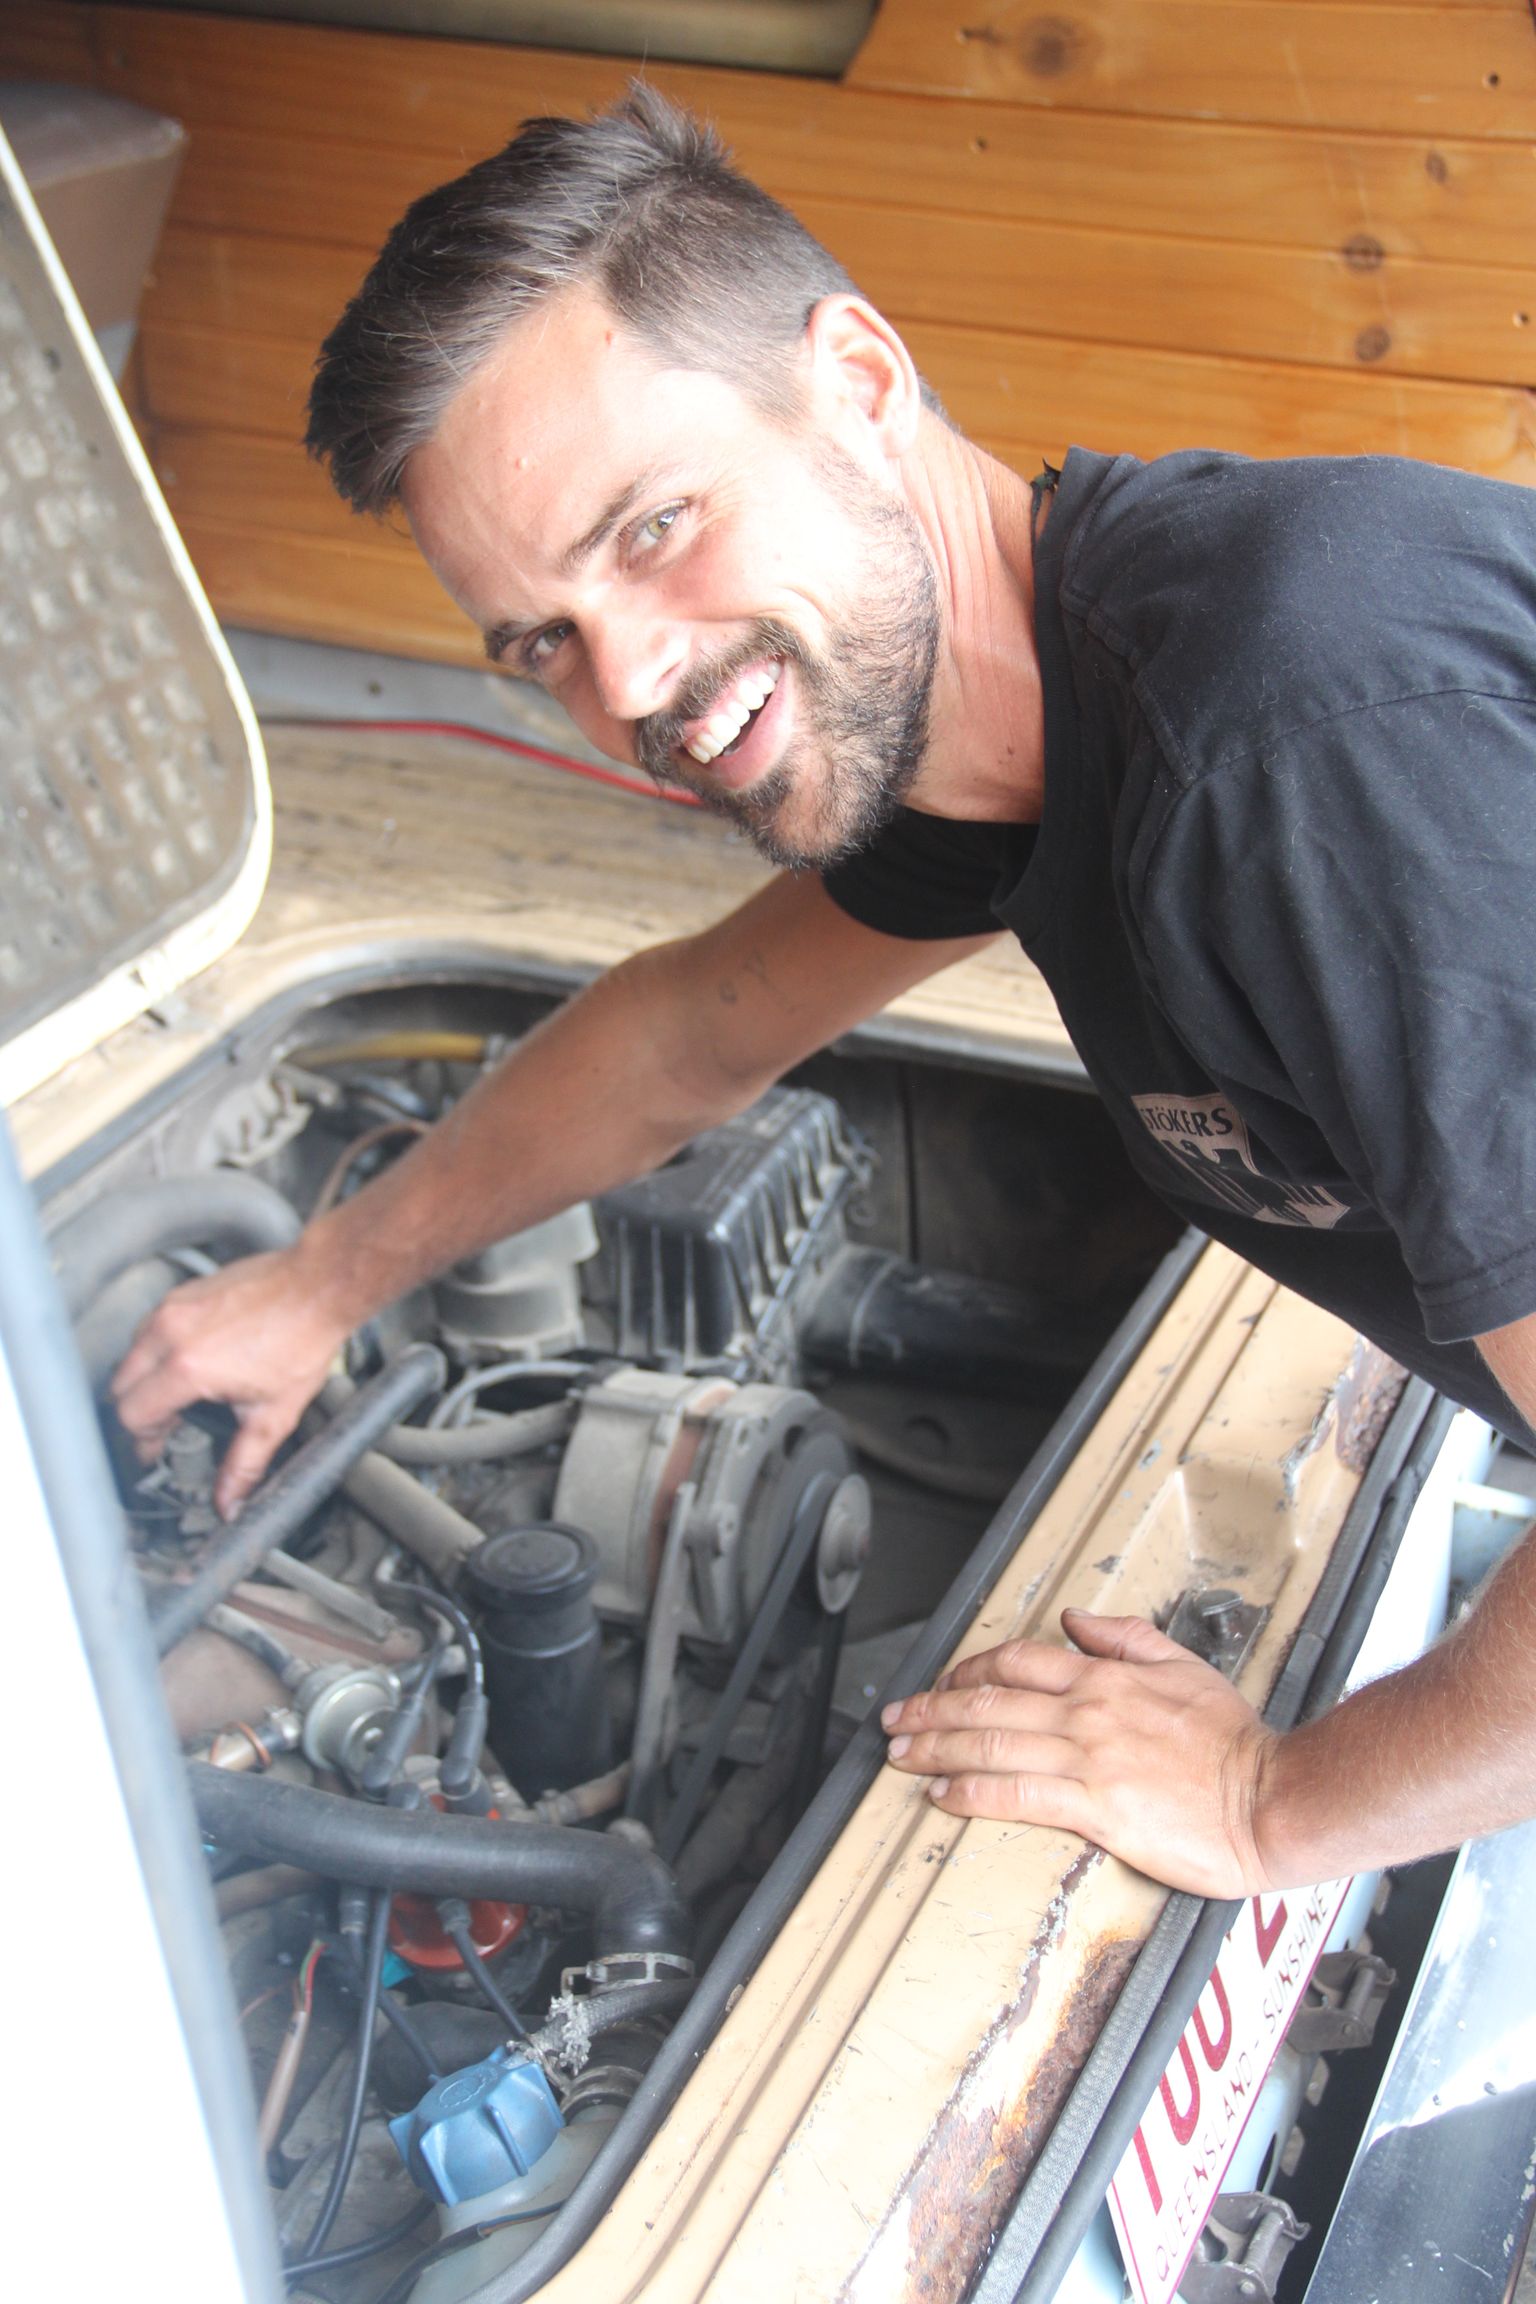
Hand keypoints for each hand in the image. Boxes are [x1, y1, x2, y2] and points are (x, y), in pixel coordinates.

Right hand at [110, 1244, 350, 1518]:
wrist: (318, 1285)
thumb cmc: (303, 1339)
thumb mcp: (273, 1414)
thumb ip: (244, 1465)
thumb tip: (229, 1503)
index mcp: (187, 1368)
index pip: (132, 1414)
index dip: (143, 1440)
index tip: (157, 1449)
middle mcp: (170, 1333)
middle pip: (121, 1386)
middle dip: (139, 1412)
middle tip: (168, 1426)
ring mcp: (173, 1307)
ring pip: (131, 1355)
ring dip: (144, 1380)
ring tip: (180, 1394)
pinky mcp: (182, 1292)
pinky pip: (149, 1328)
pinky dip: (156, 1350)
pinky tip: (189, 1361)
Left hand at [881, 1609, 1279, 1897]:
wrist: (1272, 1798)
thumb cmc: (1235, 1743)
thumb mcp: (1183, 1665)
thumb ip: (1124, 1637)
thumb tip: (1076, 1621)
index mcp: (1106, 1677)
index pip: (1016, 1661)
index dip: (967, 1670)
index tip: (942, 1684)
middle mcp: (1088, 1713)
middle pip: (988, 1701)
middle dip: (931, 1710)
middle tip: (895, 1720)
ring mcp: (1089, 1759)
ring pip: (992, 1745)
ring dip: (937, 1749)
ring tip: (902, 1756)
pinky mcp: (1096, 1808)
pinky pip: (1017, 1795)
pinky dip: (971, 1792)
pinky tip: (944, 1795)